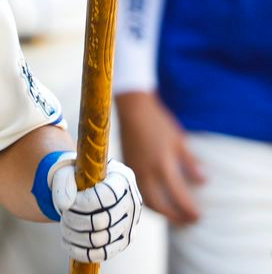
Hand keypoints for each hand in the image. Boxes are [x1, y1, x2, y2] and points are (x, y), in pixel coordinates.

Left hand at [52, 157, 142, 263]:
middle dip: (73, 220)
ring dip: (74, 235)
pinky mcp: (124, 241)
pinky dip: (80, 251)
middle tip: (63, 215)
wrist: (87, 188)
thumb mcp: (69, 172)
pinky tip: (67, 241)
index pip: (106, 196)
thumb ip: (64, 183)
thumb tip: (64, 205)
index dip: (82, 203)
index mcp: (122, 179)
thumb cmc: (78, 178)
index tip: (67, 203)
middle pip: (101, 221)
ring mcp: (131, 224)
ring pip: (100, 240)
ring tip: (64, 225)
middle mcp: (132, 202)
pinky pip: (102, 253)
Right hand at [115, 90, 203, 224]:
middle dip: (174, 216)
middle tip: (188, 222)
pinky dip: (150, 202)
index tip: (199, 217)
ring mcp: (135, 170)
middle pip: (159, 204)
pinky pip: (138, 192)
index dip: (189, 209)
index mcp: (162, 164)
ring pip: (146, 200)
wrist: (132, 109)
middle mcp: (146, 171)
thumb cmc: (158, 122)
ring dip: (161, 212)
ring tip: (174, 216)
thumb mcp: (179, 141)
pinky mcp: (128, 167)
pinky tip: (159, 202)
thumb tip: (204, 182)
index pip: (178, 195)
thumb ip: (190, 163)